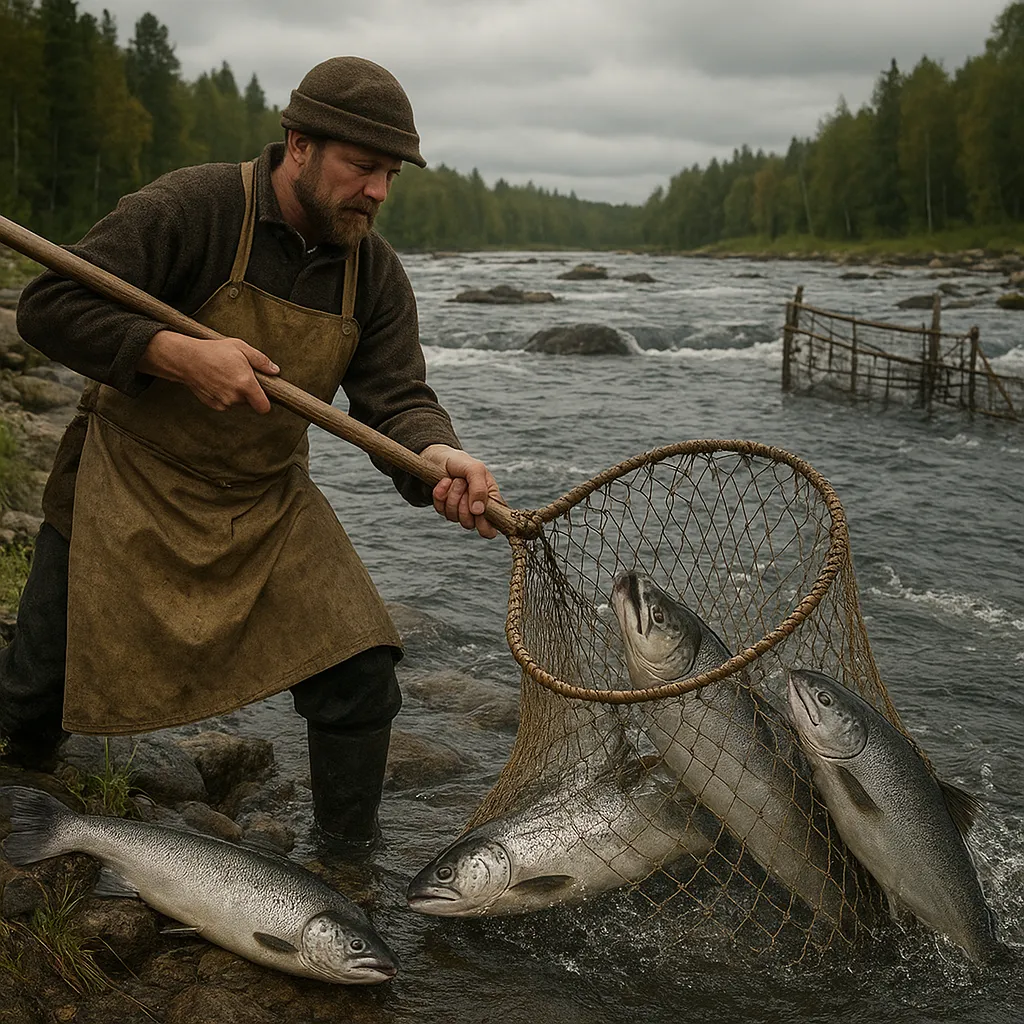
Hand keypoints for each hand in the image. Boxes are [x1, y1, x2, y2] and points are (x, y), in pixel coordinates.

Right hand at [139, 330, 279, 412]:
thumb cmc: (214, 351)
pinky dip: (224, 395)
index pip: (264, 407)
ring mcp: (223, 402)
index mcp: (245, 384)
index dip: (265, 402)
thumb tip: (275, 371)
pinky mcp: (213, 404)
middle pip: (250, 402)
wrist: (186, 358)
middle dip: (249, 392)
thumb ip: (261, 361)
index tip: (264, 394)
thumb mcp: (241, 348)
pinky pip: (226, 403)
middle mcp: (234, 396)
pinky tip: (217, 381)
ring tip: (226, 375)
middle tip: (240, 374)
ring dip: (236, 393)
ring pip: (238, 403)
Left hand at [421, 444, 502, 539]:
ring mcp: (459, 511)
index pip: (492, 527)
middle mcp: (476, 510)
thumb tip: (478, 511)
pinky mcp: (444, 509)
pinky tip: (444, 482)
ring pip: (454, 517)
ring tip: (455, 480)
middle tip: (464, 483)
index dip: (485, 525)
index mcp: (490, 502)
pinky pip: (440, 510)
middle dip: (464, 502)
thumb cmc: (463, 463)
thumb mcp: (476, 469)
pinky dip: (441, 494)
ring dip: (452, 495)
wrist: (441, 458)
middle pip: (470, 523)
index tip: (477, 511)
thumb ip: (480, 489)